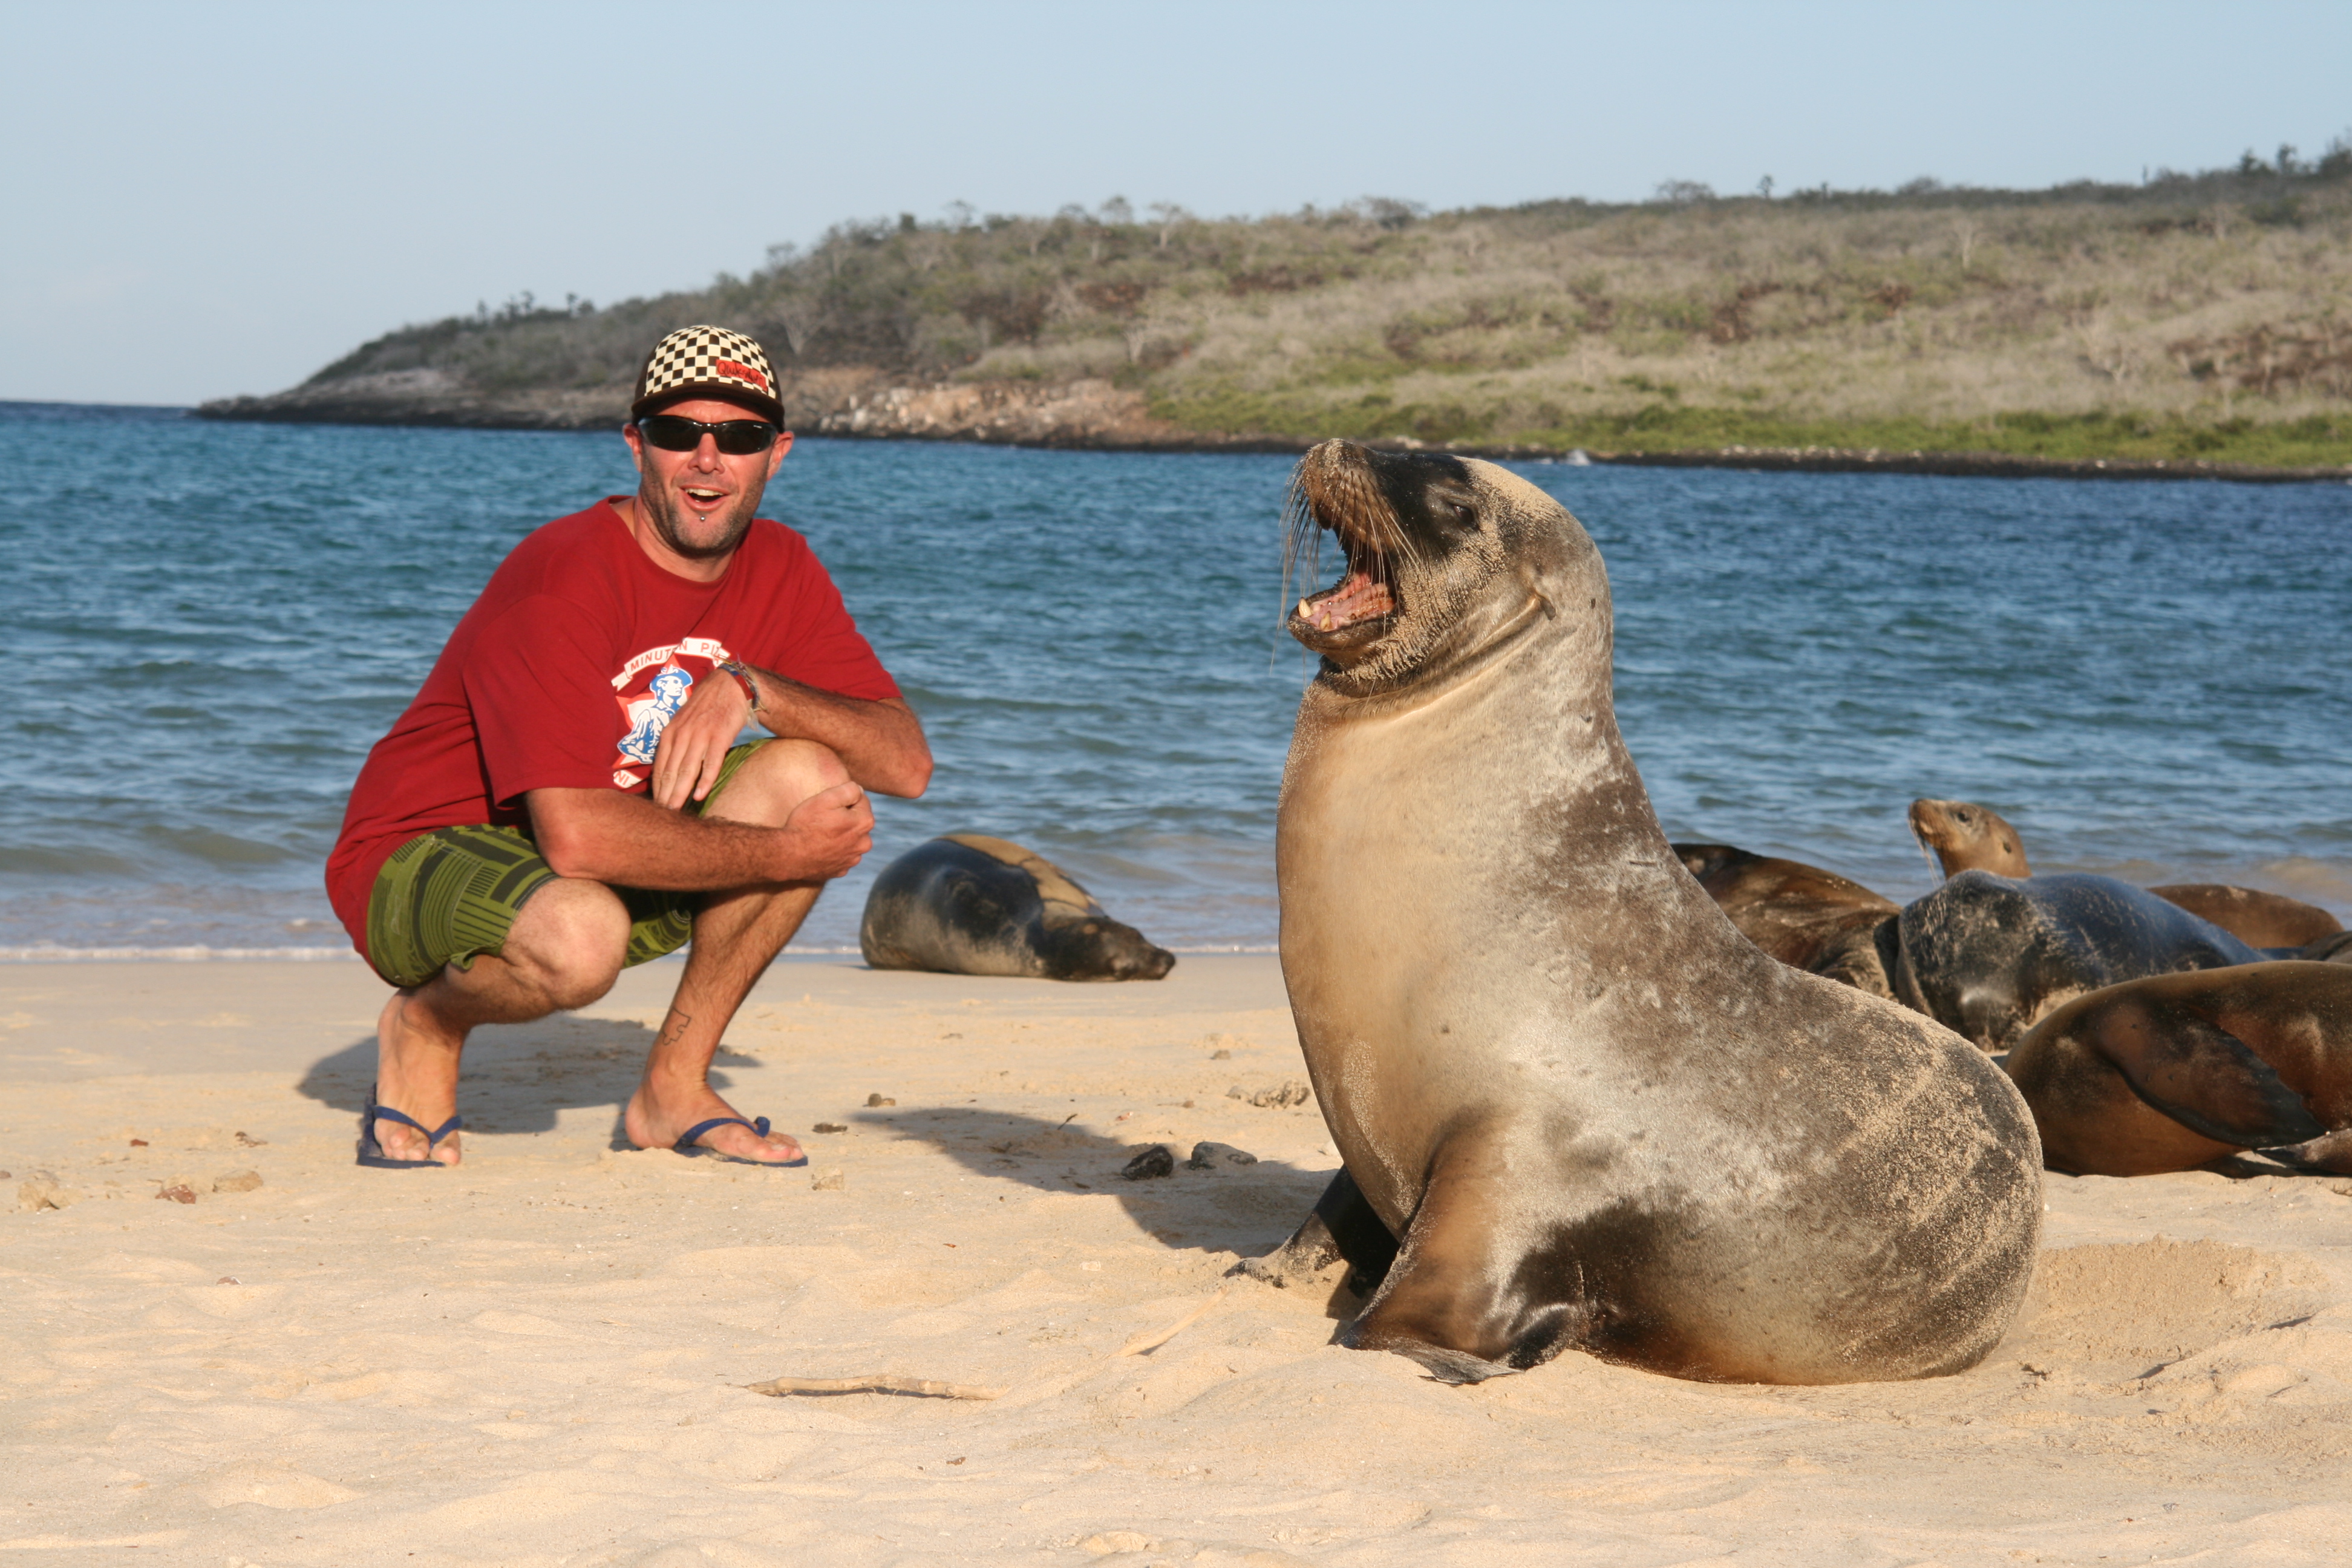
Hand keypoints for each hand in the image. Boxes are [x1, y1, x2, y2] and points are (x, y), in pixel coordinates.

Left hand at [650, 667, 754, 809]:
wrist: (728, 687)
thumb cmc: (705, 708)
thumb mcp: (682, 723)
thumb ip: (675, 743)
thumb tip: (668, 768)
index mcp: (670, 733)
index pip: (660, 767)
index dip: (657, 788)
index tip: (655, 807)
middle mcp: (682, 735)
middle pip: (671, 771)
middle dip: (665, 795)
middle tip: (662, 816)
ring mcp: (700, 736)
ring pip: (687, 769)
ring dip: (680, 792)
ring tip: (675, 810)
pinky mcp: (719, 736)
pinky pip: (711, 763)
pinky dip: (705, 780)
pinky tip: (700, 795)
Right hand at [771, 780, 873, 880]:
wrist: (788, 856)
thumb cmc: (806, 825)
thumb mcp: (825, 799)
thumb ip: (848, 790)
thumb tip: (859, 790)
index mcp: (864, 822)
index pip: (862, 800)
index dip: (844, 799)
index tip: (829, 804)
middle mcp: (864, 843)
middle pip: (857, 821)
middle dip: (845, 817)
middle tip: (823, 818)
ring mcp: (853, 859)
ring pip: (851, 839)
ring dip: (841, 834)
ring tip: (820, 834)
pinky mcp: (841, 870)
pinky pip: (841, 855)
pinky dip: (834, 850)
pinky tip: (819, 847)